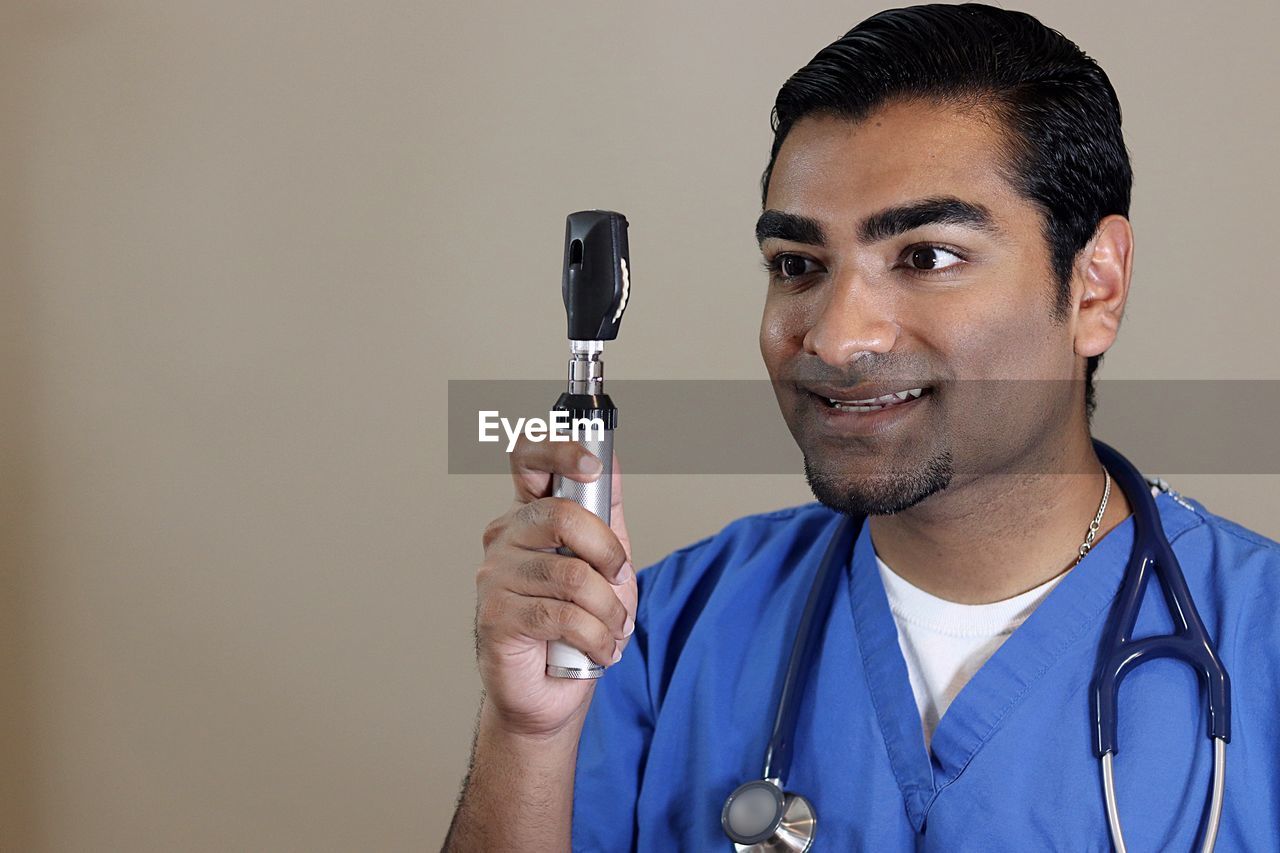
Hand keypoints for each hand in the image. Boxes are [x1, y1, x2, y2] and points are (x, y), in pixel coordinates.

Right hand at [474, 437, 635, 737]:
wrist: (552, 691)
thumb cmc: (576, 623)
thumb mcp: (604, 561)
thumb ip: (604, 513)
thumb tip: (608, 460)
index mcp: (529, 514)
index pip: (527, 459)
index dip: (557, 450)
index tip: (590, 463)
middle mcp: (505, 536)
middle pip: (561, 515)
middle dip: (607, 550)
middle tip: (619, 578)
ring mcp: (496, 575)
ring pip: (570, 574)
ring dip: (609, 609)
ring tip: (613, 628)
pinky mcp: (496, 615)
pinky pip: (562, 615)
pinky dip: (597, 636)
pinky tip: (599, 649)